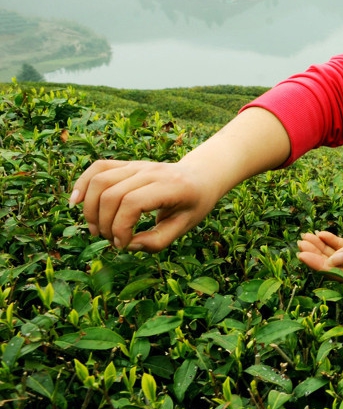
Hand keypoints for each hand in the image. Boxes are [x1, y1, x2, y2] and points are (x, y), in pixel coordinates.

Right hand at [70, 159, 220, 251]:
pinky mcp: (127, 164)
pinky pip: (97, 168)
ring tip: (97, 229)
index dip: (121, 227)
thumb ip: (158, 240)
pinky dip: (82, 184)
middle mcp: (152, 171)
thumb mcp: (186, 226)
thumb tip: (128, 245)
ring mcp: (138, 164)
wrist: (201, 176)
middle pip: (112, 194)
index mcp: (172, 186)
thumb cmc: (194, 203)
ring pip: (100, 180)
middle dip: (105, 223)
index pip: (132, 203)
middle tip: (111, 240)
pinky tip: (75, 203)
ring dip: (90, 209)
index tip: (123, 244)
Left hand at [296, 211, 342, 278]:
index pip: (341, 273)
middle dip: (317, 255)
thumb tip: (334, 262)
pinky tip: (322, 233)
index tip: (302, 254)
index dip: (320, 265)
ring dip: (323, 247)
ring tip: (305, 237)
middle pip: (337, 266)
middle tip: (299, 242)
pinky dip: (335, 240)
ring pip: (341, 256)